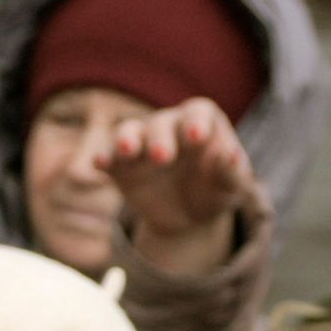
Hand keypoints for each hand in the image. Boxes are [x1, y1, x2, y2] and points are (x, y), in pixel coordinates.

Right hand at [99, 100, 260, 275]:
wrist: (188, 216)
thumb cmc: (214, 190)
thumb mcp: (230, 186)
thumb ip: (231, 171)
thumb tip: (231, 154)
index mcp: (200, 122)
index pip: (197, 114)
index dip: (196, 123)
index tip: (196, 138)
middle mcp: (168, 126)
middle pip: (160, 124)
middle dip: (160, 139)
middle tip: (162, 158)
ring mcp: (141, 144)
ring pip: (129, 132)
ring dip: (126, 140)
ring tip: (126, 152)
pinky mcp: (120, 166)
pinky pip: (110, 158)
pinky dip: (104, 158)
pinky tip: (99, 165)